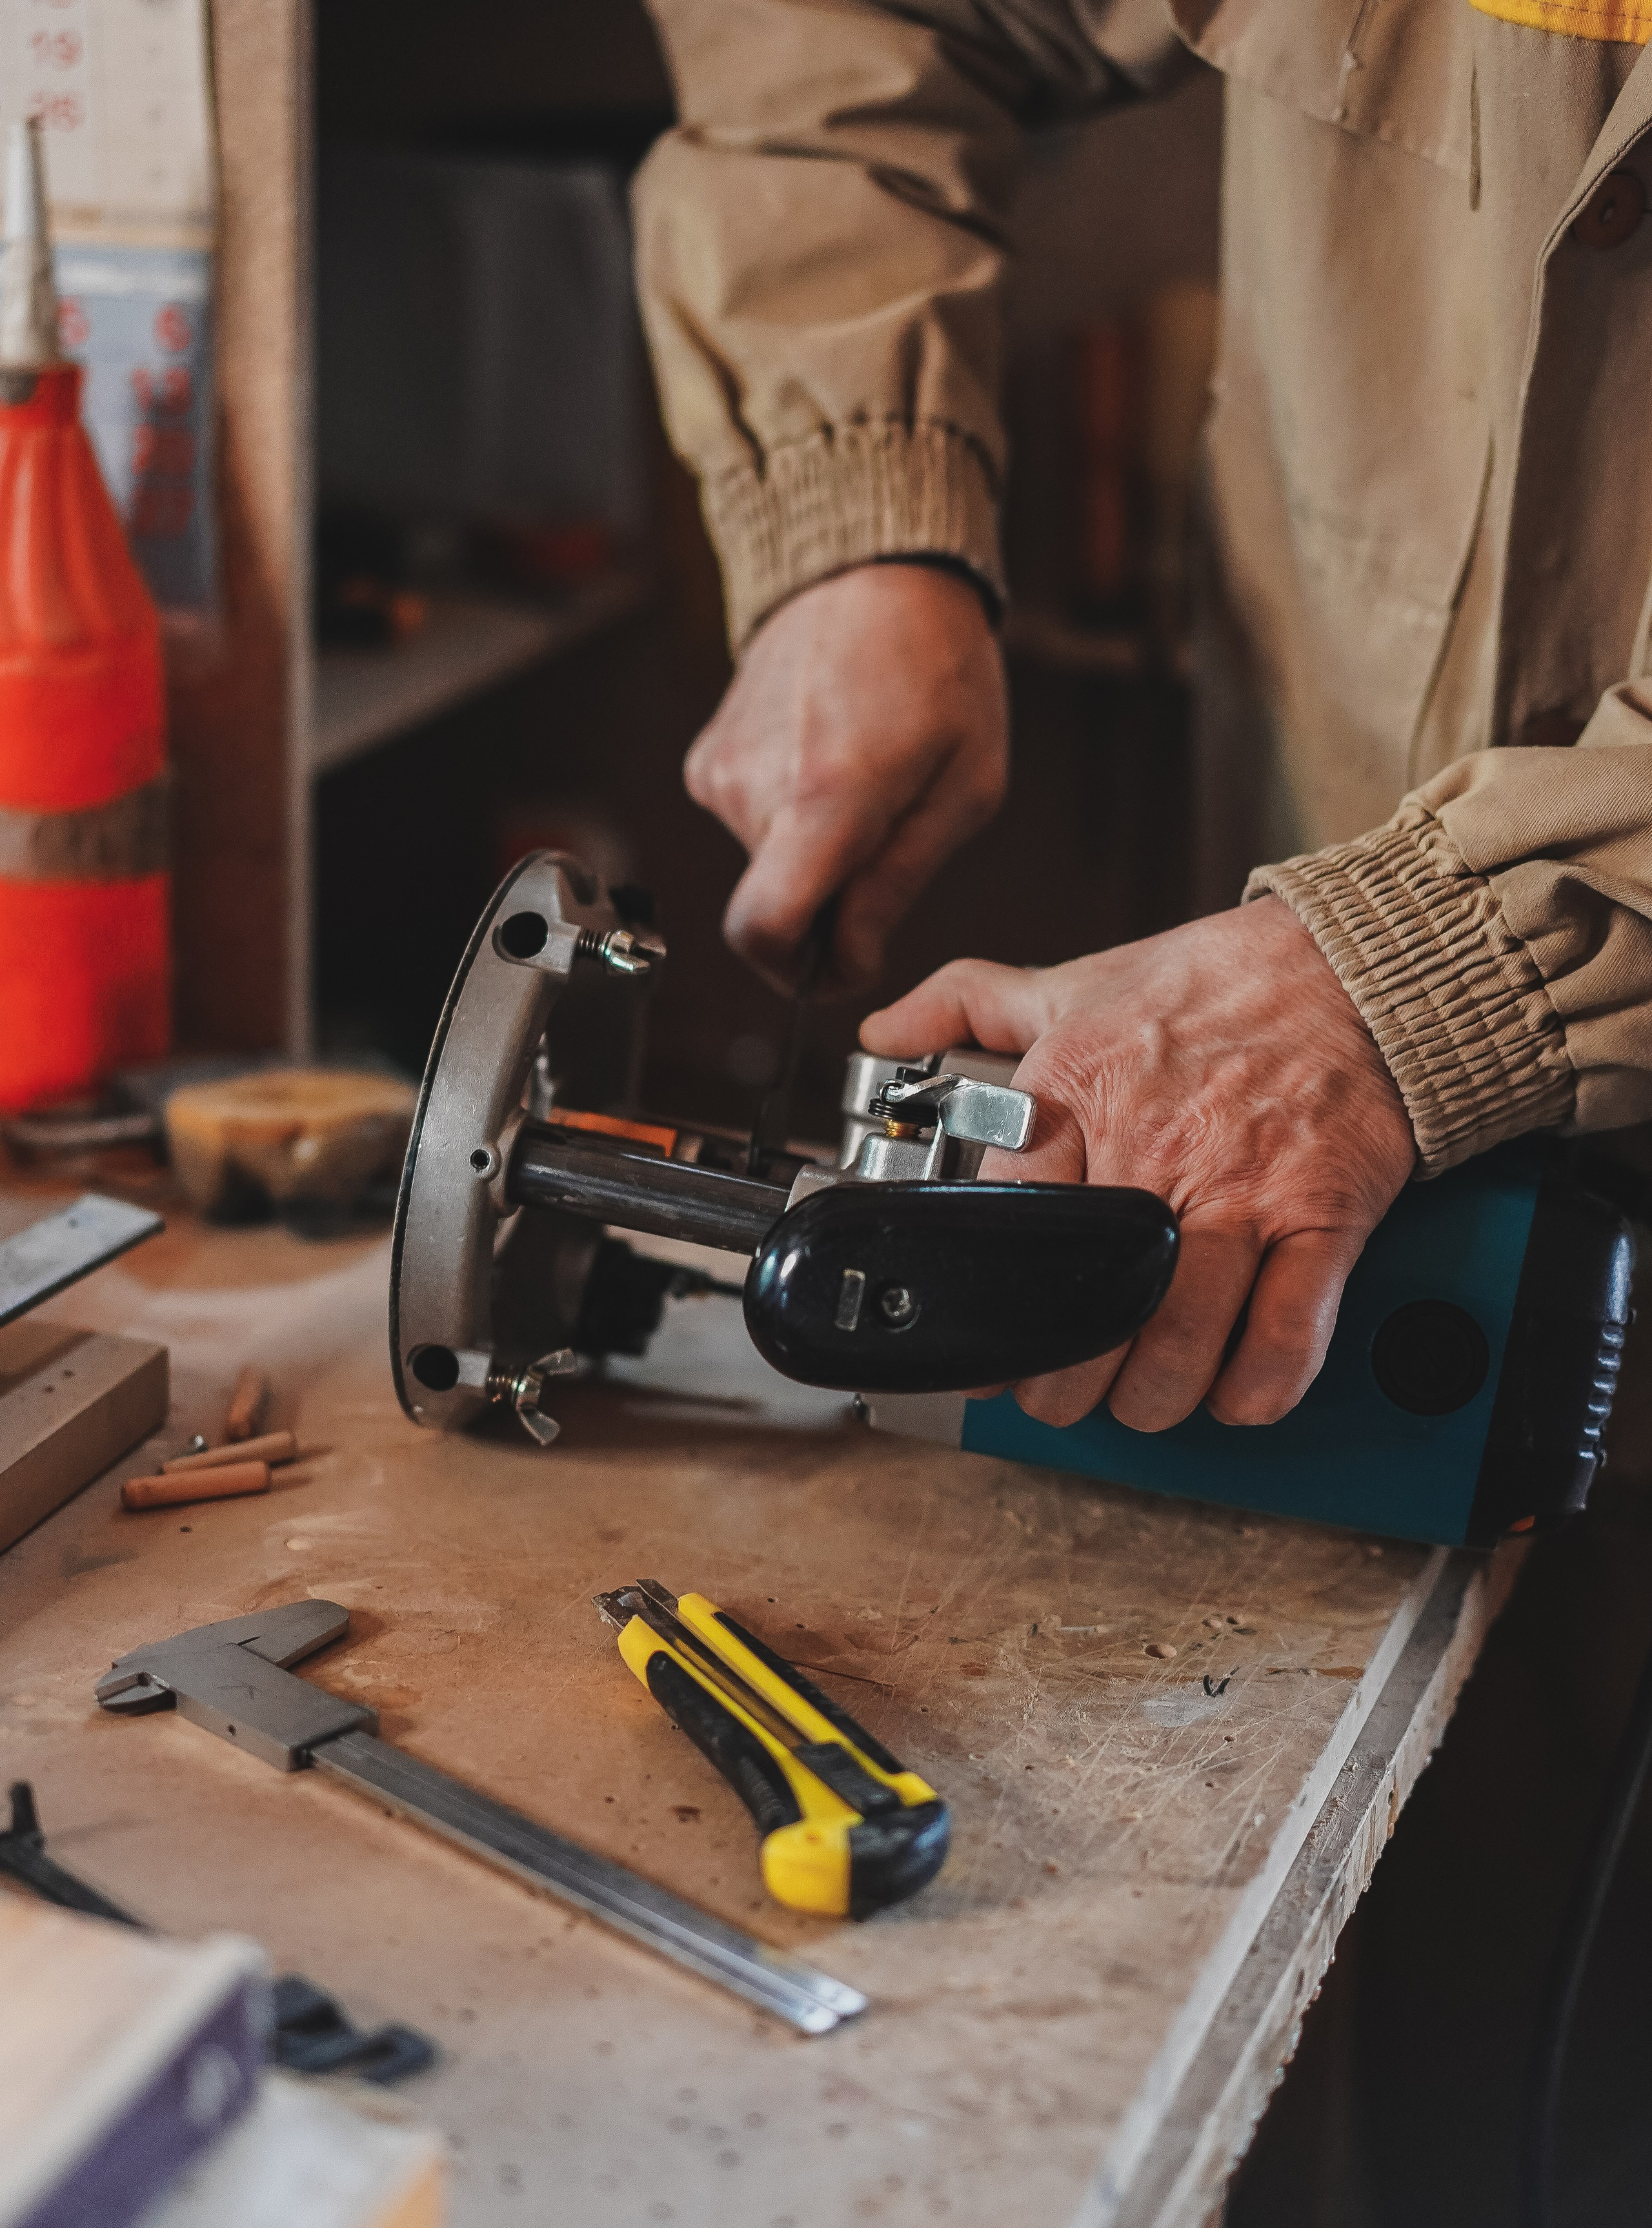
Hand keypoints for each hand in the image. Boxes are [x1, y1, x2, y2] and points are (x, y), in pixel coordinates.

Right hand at [685, 564, 1007, 992]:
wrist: (870, 569)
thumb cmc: (937, 668)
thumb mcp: (964, 790)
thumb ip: (897, 886)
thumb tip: (845, 962)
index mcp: (826, 798)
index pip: (763, 930)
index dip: (798, 971)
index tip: (839, 962)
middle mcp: (755, 787)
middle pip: (778, 903)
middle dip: (832, 896)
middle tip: (889, 827)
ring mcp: (721, 771)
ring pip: (767, 864)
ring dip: (816, 846)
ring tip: (864, 773)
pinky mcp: (707, 759)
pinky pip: (751, 823)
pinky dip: (790, 812)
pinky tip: (827, 754)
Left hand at [860, 899, 1416, 1429]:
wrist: (1358, 963)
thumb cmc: (1218, 983)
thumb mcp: (1077, 981)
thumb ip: (970, 1003)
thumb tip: (884, 1033)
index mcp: (1079, 1090)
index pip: (1011, 1226)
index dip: (995, 1305)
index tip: (993, 1345)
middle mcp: (1155, 1146)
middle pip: (1093, 1308)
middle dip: (1071, 1380)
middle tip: (1066, 1394)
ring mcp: (1243, 1186)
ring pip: (1182, 1339)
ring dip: (1156, 1394)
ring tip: (1144, 1399)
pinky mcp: (1323, 1213)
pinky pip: (1286, 1331)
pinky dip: (1255, 1385)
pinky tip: (1234, 1393)